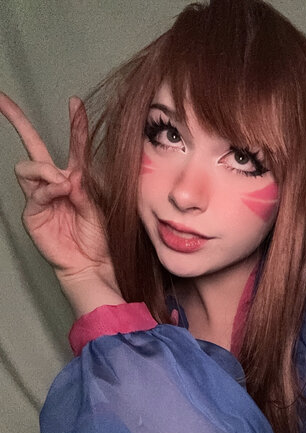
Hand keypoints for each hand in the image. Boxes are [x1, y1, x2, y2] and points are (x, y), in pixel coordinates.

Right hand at [0, 92, 117, 287]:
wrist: (94, 264)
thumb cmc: (100, 238)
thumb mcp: (100, 204)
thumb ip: (85, 186)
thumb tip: (67, 173)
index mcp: (76, 178)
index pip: (74, 146)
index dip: (75, 125)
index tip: (75, 103)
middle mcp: (55, 183)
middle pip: (33, 146)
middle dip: (17, 121)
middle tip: (2, 101)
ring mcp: (41, 197)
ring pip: (28, 166)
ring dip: (45, 169)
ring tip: (65, 184)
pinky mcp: (33, 214)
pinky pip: (34, 193)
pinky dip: (48, 189)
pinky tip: (61, 191)